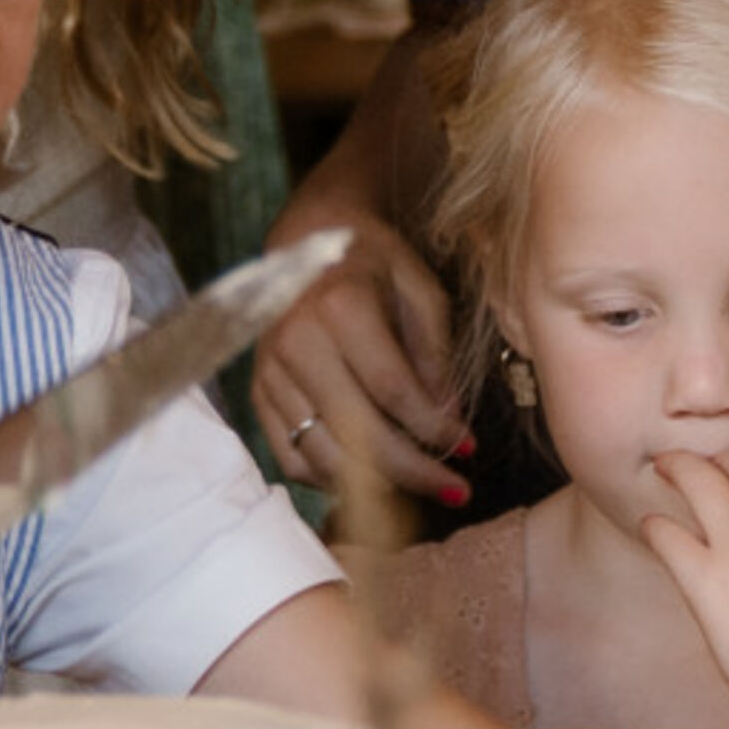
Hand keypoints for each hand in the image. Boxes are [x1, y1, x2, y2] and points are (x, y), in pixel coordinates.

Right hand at [249, 203, 466, 506]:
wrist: (313, 238)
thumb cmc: (377, 262)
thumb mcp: (421, 291)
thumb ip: (435, 356)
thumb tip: (449, 420)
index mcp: (340, 306)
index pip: (392, 391)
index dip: (434, 429)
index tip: (469, 447)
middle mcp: (296, 342)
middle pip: (355, 433)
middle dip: (412, 471)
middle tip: (455, 490)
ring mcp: (270, 372)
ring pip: (321, 454)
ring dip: (375, 487)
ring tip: (419, 489)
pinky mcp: (258, 393)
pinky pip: (291, 455)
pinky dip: (331, 479)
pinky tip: (370, 479)